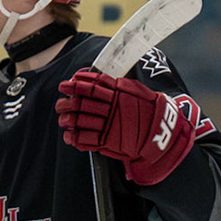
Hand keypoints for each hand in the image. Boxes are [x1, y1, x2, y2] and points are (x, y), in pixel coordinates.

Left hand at [55, 70, 197, 185]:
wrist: (161, 131)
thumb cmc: (148, 109)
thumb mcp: (134, 90)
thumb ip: (115, 84)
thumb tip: (93, 78)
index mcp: (117, 94)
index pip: (91, 87)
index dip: (75, 86)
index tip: (65, 85)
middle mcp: (112, 109)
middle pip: (82, 104)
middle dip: (67, 103)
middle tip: (59, 103)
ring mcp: (109, 126)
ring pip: (81, 121)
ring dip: (67, 119)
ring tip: (62, 118)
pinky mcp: (108, 142)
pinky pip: (86, 140)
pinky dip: (74, 137)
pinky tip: (69, 135)